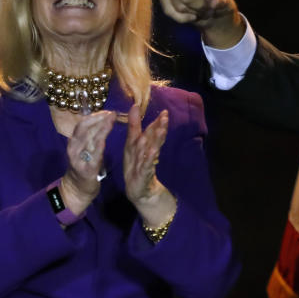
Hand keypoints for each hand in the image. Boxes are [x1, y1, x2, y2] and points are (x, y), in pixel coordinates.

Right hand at [61, 111, 116, 214]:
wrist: (77, 189)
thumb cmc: (84, 166)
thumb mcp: (84, 149)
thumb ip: (90, 136)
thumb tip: (101, 120)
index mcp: (74, 142)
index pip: (82, 124)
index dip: (95, 116)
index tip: (107, 111)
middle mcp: (73, 148)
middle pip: (84, 128)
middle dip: (98, 119)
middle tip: (111, 113)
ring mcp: (78, 159)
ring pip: (88, 140)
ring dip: (100, 129)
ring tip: (111, 121)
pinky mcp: (85, 170)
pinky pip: (91, 156)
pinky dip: (97, 147)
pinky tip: (104, 140)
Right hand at [123, 103, 175, 228]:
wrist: (138, 190)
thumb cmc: (137, 165)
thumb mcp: (137, 147)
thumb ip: (137, 128)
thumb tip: (136, 109)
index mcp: (134, 145)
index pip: (142, 131)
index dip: (146, 120)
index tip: (149, 107)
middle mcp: (135, 153)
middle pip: (145, 139)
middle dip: (154, 127)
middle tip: (164, 116)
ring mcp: (139, 164)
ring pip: (146, 151)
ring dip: (153, 141)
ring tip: (160, 130)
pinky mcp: (142, 175)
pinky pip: (146, 166)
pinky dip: (149, 159)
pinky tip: (154, 151)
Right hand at [156, 0, 245, 47]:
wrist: (210, 12)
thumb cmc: (217, 1)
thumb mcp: (224, 1)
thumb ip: (221, 1)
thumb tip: (214, 2)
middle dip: (199, 7)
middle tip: (207, 7)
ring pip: (178, 6)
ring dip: (192, 13)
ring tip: (199, 10)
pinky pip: (169, 11)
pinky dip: (182, 18)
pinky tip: (190, 15)